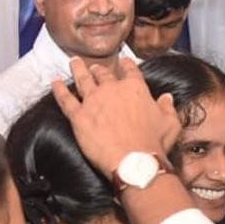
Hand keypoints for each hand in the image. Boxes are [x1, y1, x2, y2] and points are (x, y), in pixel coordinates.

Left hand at [52, 56, 181, 177]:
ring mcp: (93, 101)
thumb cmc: (154, 143)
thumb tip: (166, 97)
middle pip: (103, 74)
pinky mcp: (79, 116)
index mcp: (135, 88)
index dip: (127, 65)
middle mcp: (112, 89)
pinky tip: (54, 82)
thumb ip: (167, 108)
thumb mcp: (170, 124)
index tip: (124, 62)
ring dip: (78, 69)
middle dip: (99, 69)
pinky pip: (65, 100)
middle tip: (95, 67)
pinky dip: (59, 90)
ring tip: (74, 62)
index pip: (130, 71)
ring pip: (82, 80)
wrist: (134, 161)